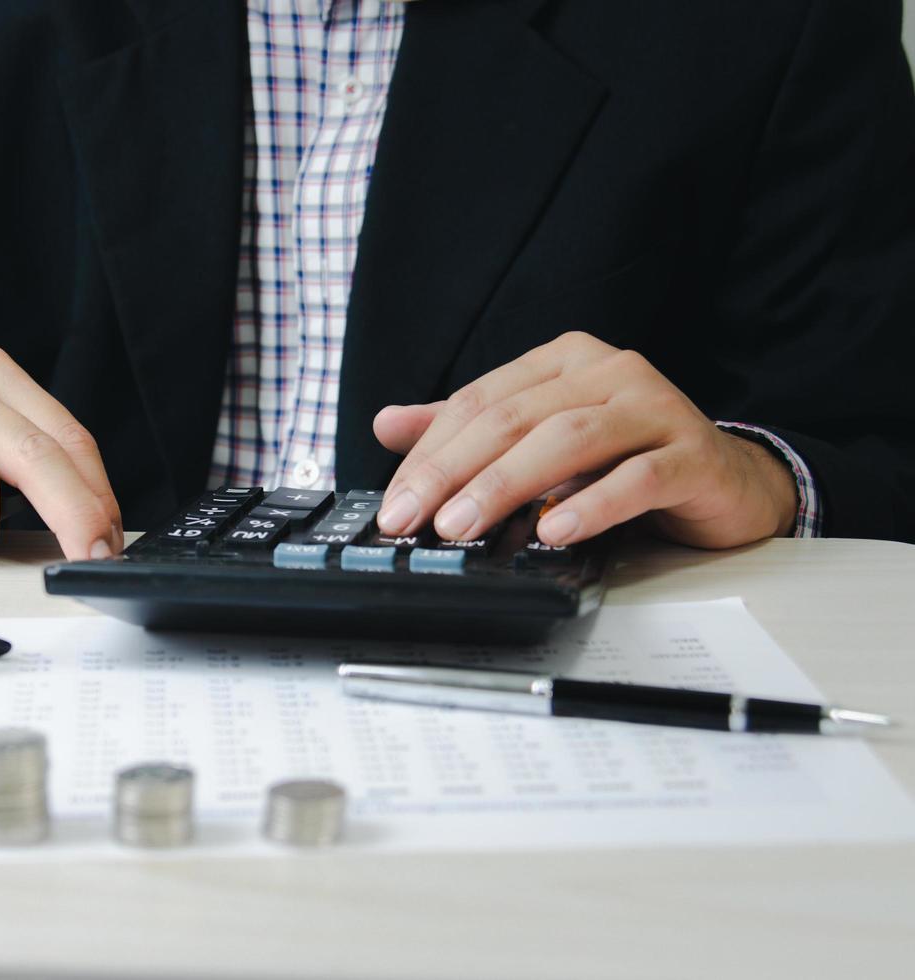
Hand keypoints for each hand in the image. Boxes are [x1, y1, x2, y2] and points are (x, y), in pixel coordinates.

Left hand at [372, 332, 797, 549]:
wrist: (727, 482)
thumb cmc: (626, 458)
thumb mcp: (538, 441)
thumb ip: (468, 431)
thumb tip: (387, 423)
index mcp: (563, 362)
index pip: (479, 401)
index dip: (430, 453)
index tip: (396, 503)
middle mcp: (609, 372)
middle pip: (514, 418)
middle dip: (454, 471)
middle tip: (414, 519)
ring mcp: (654, 408)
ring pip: (568, 439)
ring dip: (508, 484)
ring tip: (464, 526)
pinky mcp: (693, 453)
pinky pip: (637, 476)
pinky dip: (592, 505)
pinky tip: (555, 532)